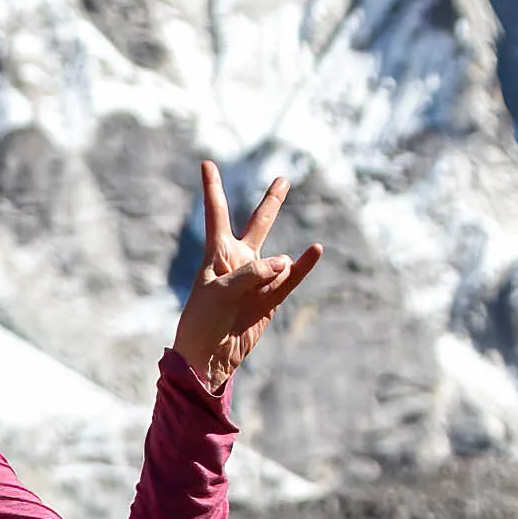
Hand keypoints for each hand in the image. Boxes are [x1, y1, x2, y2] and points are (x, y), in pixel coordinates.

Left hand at [174, 161, 318, 390]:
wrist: (208, 356)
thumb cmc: (203, 321)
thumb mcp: (220, 292)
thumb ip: (251, 273)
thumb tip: (285, 262)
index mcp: (217, 253)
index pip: (217, 213)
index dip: (213, 188)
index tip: (206, 162)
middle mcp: (240, 261)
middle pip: (258, 223)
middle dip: (271, 202)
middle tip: (283, 179)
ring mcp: (258, 278)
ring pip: (278, 257)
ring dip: (276, 268)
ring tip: (263, 284)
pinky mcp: (272, 298)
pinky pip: (291, 278)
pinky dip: (303, 266)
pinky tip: (315, 250)